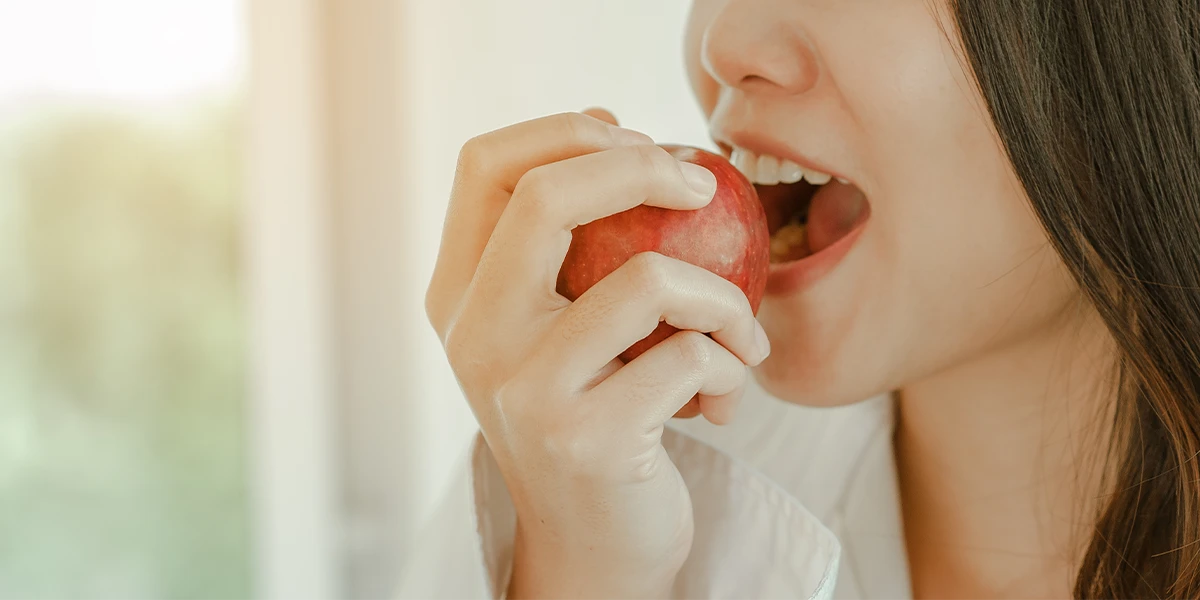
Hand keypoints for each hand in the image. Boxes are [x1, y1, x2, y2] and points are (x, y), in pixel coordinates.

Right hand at [426, 110, 770, 599]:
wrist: (594, 543)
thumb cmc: (593, 413)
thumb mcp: (556, 326)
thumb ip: (564, 243)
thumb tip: (608, 125)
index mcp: (456, 294)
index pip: (484, 164)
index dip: (569, 130)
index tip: (639, 142)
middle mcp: (473, 336)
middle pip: (548, 195)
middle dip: (646, 167)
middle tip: (704, 185)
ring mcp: (524, 391)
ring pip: (650, 278)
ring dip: (726, 298)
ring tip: (741, 334)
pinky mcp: (587, 439)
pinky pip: (694, 355)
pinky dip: (735, 364)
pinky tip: (726, 395)